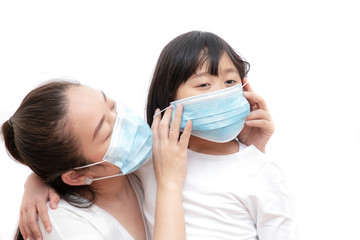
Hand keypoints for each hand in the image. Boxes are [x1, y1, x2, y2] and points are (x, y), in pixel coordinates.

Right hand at [19, 173, 59, 239]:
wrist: (33, 182)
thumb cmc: (45, 187)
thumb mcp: (52, 190)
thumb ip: (55, 198)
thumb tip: (55, 207)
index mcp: (39, 200)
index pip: (42, 212)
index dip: (45, 222)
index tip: (49, 230)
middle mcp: (30, 204)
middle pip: (32, 220)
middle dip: (36, 230)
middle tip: (41, 239)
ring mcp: (24, 208)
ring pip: (25, 222)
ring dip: (30, 232)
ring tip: (35, 239)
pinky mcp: (21, 210)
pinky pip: (21, 221)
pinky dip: (23, 230)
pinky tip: (27, 236)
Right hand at [151, 105, 190, 239]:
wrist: (167, 184)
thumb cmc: (163, 173)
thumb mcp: (156, 157)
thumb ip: (159, 147)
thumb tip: (162, 139)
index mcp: (155, 146)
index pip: (154, 128)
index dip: (157, 118)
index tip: (159, 110)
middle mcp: (162, 145)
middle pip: (163, 125)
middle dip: (167, 114)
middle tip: (172, 106)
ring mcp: (171, 148)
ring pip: (173, 128)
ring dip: (177, 117)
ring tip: (181, 108)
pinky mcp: (180, 152)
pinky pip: (184, 138)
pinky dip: (187, 129)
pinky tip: (190, 121)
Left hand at [238, 78, 274, 152]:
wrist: (249, 148)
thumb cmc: (243, 134)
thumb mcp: (237, 121)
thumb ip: (235, 112)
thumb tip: (223, 104)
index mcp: (254, 108)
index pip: (252, 96)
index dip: (249, 87)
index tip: (244, 79)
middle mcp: (262, 112)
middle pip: (260, 99)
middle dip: (252, 95)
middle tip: (244, 94)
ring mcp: (267, 119)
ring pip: (262, 111)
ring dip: (251, 113)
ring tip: (244, 118)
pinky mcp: (270, 128)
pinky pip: (264, 122)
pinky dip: (255, 121)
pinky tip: (247, 123)